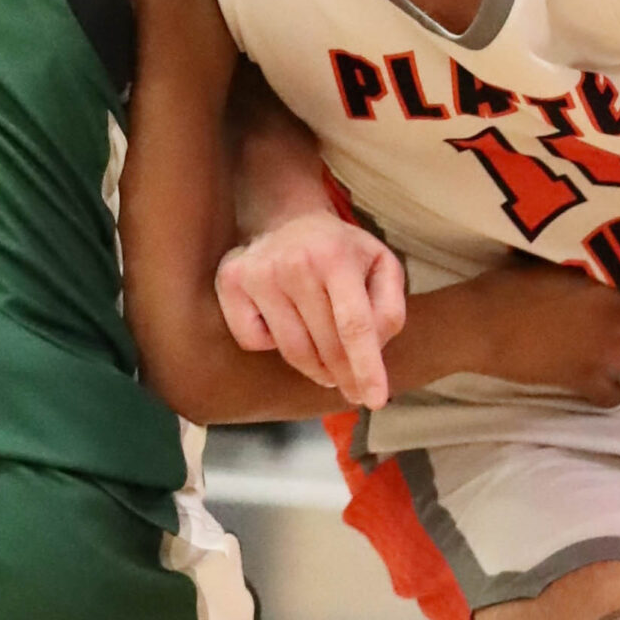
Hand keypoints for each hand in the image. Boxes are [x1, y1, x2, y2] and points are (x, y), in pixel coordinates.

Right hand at [217, 214, 406, 408]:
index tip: (375, 401)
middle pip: (326, 346)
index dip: (366, 367)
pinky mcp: (230, 282)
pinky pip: (254, 342)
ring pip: (293, 351)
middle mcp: (294, 263)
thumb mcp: (380, 266)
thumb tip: (373, 351)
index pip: (354, 324)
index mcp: (336, 256)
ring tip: (327, 366)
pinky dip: (272, 344)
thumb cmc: (340, 251)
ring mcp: (258, 272)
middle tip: (354, 389)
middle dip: (345, 376)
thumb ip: (389, 308)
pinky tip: (284, 321)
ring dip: (315, 369)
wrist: (287, 218)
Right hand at [471, 262, 619, 407]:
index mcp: (613, 295)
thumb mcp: (552, 260)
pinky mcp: (577, 381)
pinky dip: (613, 396)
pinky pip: (606, 396)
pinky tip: (614, 394)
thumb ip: (580, 260)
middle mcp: (614, 329)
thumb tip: (587, 249)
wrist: (483, 325)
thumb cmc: (512, 283)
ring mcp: (598, 358)